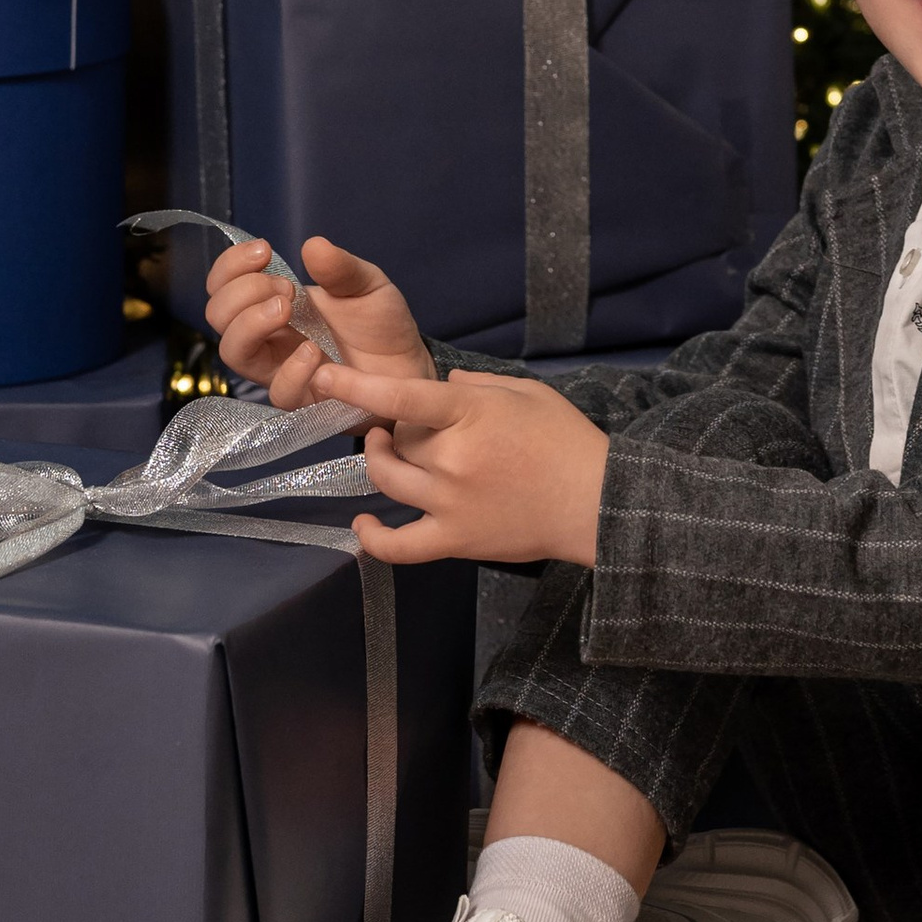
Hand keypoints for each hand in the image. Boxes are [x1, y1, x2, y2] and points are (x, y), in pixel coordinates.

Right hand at [205, 233, 431, 415]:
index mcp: (273, 302)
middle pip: (217, 315)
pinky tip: (313, 352)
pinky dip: (290, 369)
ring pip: (232, 352)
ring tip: (286, 308)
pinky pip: (278, 392)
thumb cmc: (381, 325)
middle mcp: (268, 337)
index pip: (224, 284)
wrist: (411, 367)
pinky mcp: (303, 402)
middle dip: (243, 291)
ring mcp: (280, 370)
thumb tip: (312, 245)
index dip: (230, 265)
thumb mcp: (366, 284)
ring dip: (251, 323)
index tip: (263, 251)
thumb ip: (340, 267)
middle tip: (286, 288)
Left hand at [306, 361, 609, 572]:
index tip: (324, 374)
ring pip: (389, 479)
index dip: (358, 385)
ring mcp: (450, 503)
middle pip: (397, 437)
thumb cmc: (567, 441)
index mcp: (472, 414)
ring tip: (384, 449)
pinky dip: (374, 539)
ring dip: (378, 460)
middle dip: (395, 425)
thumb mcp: (528, 393)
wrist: (598, 503)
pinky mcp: (455, 540)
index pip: (402, 395)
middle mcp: (453, 458)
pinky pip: (401, 546)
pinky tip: (362, 526)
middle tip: (409, 421)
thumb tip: (443, 379)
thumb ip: (480, 382)